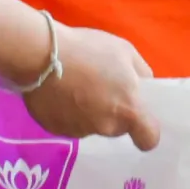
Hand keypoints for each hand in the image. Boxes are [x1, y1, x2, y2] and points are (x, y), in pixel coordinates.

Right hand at [23, 23, 161, 148]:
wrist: (40, 54)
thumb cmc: (88, 49)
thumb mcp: (125, 51)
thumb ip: (141, 73)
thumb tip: (143, 86)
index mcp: (128, 110)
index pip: (149, 139)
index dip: (147, 131)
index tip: (139, 118)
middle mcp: (106, 127)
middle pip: (118, 127)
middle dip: (114, 111)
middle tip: (101, 86)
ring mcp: (79, 131)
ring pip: (93, 125)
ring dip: (90, 111)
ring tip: (76, 85)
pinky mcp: (55, 130)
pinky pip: (69, 123)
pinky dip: (67, 112)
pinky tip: (59, 92)